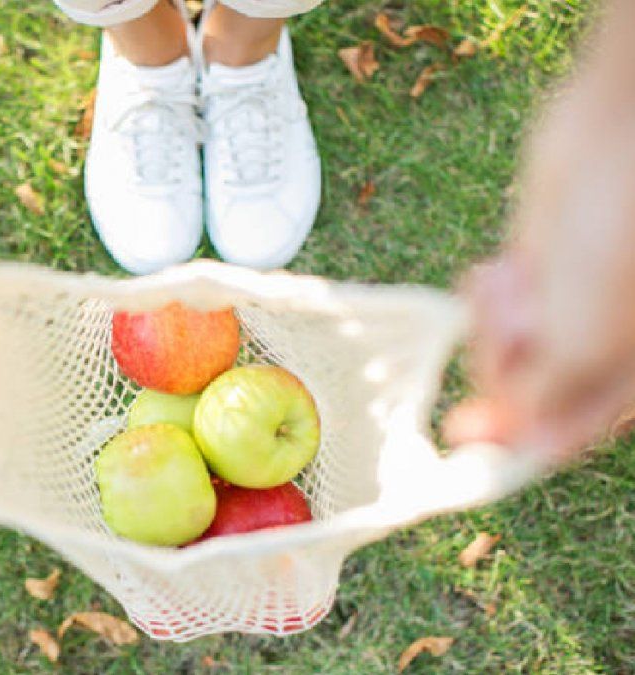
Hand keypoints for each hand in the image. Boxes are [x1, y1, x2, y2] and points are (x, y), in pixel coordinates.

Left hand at [445, 76, 634, 459]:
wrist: (616, 137)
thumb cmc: (621, 236)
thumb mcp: (586, 338)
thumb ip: (548, 398)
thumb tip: (518, 442)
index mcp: (625, 377)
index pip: (563, 434)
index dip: (510, 444)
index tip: (462, 437)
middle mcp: (597, 350)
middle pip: (522, 396)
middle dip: (501, 365)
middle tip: (508, 325)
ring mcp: (565, 312)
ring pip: (499, 354)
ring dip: (490, 328)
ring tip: (512, 282)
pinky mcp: (535, 276)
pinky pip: (490, 311)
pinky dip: (484, 299)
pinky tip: (498, 270)